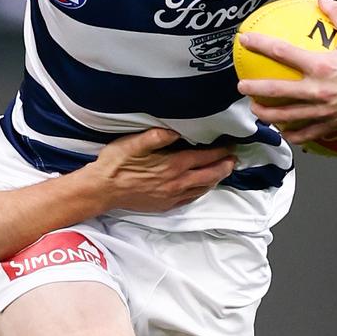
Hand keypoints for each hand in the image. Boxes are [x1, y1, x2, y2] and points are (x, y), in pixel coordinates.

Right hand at [89, 128, 235, 211]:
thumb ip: (156, 136)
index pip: (203, 157)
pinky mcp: (165, 205)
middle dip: (224, 166)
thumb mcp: (133, 143)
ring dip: (216, 178)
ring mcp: (172, 196)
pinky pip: (191, 198)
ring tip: (224, 170)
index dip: (219, 151)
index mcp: (172, 165)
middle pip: (209, 174)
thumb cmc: (116, 164)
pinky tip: (203, 186)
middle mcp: (176, 182)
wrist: (102, 190)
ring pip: (203, 187)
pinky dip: (202, 190)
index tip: (230, 145)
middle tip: (234, 158)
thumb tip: (176, 130)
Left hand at [236, 0, 336, 144]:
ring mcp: (325, 111)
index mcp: (323, 66)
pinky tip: (283, 130)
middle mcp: (320, 90)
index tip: (244, 41)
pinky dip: (292, 133)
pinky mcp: (334, 126)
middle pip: (276, 92)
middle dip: (254, 89)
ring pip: (286, 117)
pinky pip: (307, 134)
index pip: (282, 52)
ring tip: (255, 110)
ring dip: (267, 114)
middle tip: (241, 86)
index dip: (260, 45)